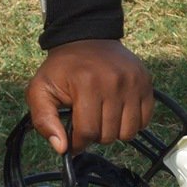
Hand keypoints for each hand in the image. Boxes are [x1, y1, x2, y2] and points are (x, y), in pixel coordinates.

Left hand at [25, 39, 153, 153]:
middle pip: (108, 135)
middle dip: (94, 134)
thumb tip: (61, 148)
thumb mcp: (40, 89)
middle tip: (87, 119)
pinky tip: (117, 111)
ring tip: (101, 116)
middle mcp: (113, 81)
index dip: (77, 142)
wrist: (85, 38)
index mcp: (86, 82)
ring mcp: (133, 82)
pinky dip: (131, 123)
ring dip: (113, 131)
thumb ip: (43, 120)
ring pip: (128, 133)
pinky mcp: (146, 83)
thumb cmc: (62, 68)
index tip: (73, 138)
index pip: (87, 132)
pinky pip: (144, 121)